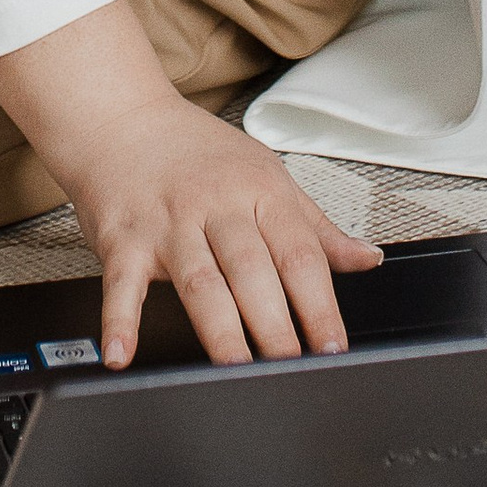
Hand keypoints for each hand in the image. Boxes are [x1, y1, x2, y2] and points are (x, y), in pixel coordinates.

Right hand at [0, 0, 380, 365]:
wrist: (119, 116)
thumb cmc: (195, 151)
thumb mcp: (265, 174)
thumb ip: (315, 226)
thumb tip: (366, 259)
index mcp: (259, 190)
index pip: (299, 254)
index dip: (320, 305)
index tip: (333, 348)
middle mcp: (215, 204)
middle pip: (252, 270)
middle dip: (276, 325)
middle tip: (292, 370)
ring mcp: (167, 222)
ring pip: (199, 280)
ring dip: (219, 329)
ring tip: (238, 370)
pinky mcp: (123, 238)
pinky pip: (122, 283)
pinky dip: (120, 319)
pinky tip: (123, 353)